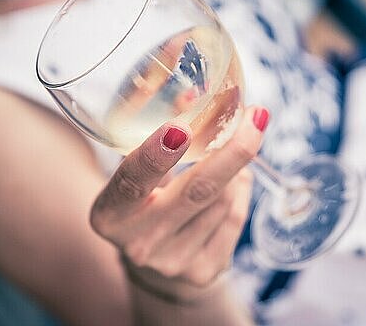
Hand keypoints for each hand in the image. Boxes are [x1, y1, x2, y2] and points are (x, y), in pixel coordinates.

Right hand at [90, 107, 268, 301]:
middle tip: (256, 118)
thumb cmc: (145, 202)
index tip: (180, 129)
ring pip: (223, 198)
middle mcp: (139, 243)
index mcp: (110, 214)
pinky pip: (235, 216)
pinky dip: (239, 193)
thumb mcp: (137, 172)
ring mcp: (173, 263)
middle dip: (231, 152)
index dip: (155, 155)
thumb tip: (194, 94)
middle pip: (196, 192)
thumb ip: (153, 133)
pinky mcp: (203, 272)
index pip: (131, 182)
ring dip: (232, 172)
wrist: (155, 263)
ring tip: (220, 165)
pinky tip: (229, 188)